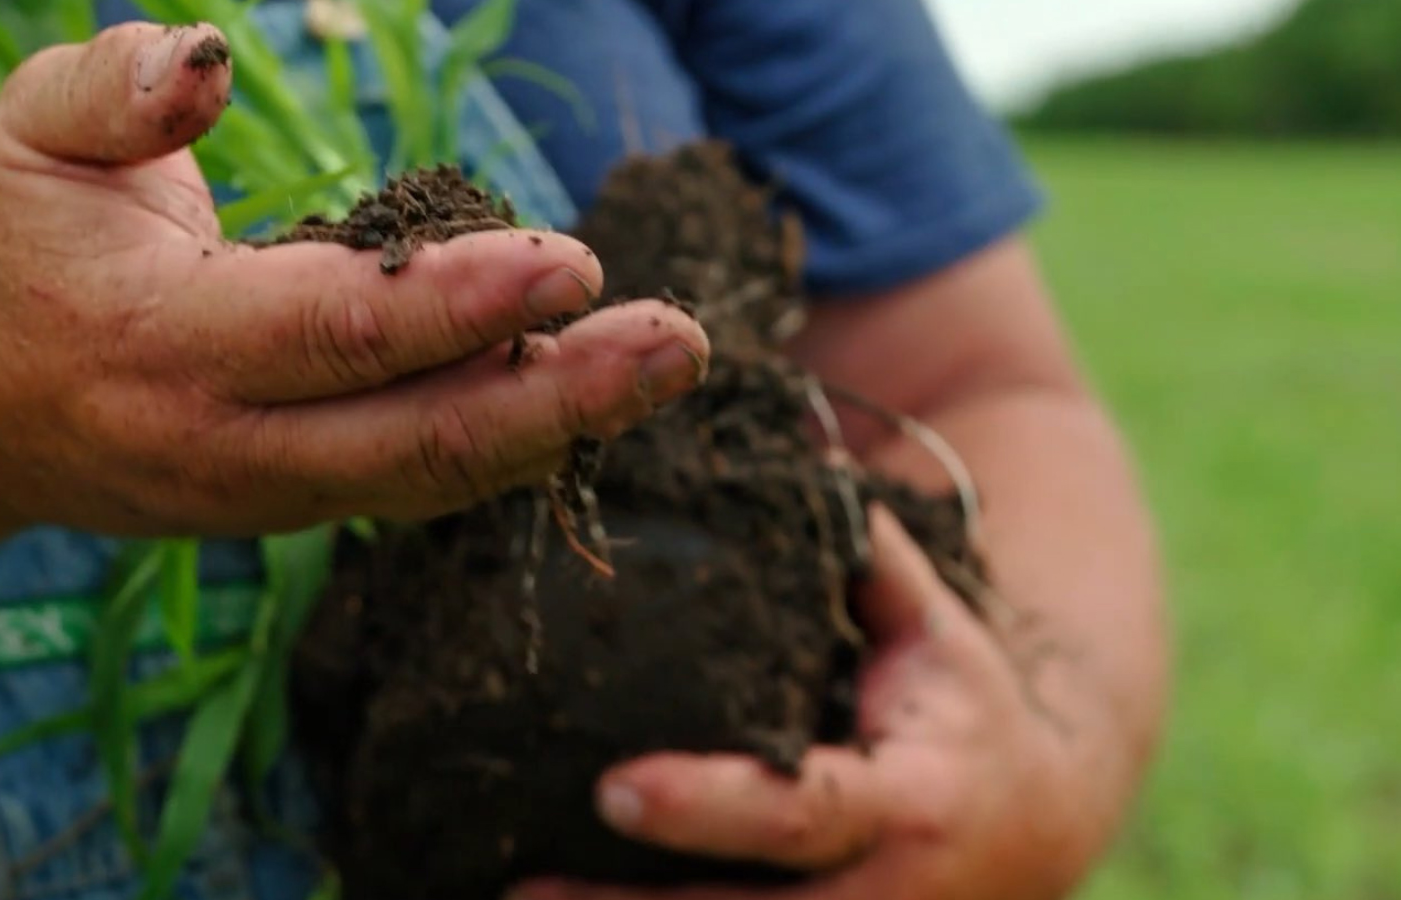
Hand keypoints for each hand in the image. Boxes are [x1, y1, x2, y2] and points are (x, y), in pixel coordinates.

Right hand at [0, 24, 706, 557]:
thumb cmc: (23, 246)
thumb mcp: (32, 136)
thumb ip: (114, 88)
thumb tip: (208, 62)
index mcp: (162, 344)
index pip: (334, 332)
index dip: (459, 305)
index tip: (572, 264)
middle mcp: (228, 444)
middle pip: (418, 439)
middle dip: (563, 396)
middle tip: (681, 343)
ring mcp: (272, 492)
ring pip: (436, 475)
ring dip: (563, 425)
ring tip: (665, 365)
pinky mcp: (304, 501)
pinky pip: (424, 480)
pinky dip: (516, 440)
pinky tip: (593, 393)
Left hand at [512, 507, 1115, 899]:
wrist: (1035, 821)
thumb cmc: (960, 708)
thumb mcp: (936, 630)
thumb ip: (873, 558)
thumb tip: (811, 455)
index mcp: (904, 803)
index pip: (796, 811)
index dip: (707, 807)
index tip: (613, 790)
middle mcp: (880, 891)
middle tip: (528, 891)